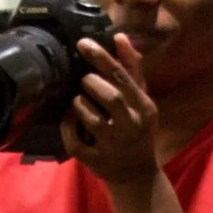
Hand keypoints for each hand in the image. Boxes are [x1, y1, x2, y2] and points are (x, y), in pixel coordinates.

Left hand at [63, 33, 160, 186]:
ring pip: (89, 117)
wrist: (137, 175)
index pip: (122, 77)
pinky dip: (67, 125)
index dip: (101, 58)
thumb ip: (132, 70)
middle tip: (84, 81)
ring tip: (79, 100)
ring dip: (78, 103)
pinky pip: (73, 139)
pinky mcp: (95, 160)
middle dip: (90, 83)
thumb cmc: (138, 130)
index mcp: (144, 107)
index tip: (82, 43)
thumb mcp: (142, 101)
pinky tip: (69, 119)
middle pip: (108, 96)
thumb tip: (120, 37)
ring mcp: (113, 145)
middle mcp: (131, 125)